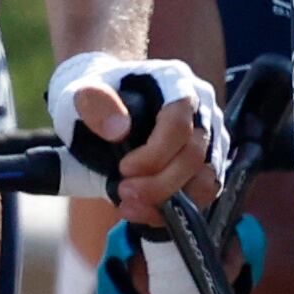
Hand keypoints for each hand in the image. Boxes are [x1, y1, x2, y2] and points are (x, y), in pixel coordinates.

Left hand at [54, 49, 225, 225]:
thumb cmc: (97, 98)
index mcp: (176, 82)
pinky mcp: (207, 165)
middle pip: (195, 156)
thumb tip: (118, 129)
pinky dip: (172, 211)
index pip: (179, 123)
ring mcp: (209, 138)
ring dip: (168, 202)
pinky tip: (140, 211)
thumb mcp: (83, 92)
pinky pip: (202, 195)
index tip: (123, 169)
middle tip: (123, 193)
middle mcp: (202, 109)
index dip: (154, 154)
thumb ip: (95, 104)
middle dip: (158, 184)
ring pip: (206, 180)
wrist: (106, 106)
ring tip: (130, 206)